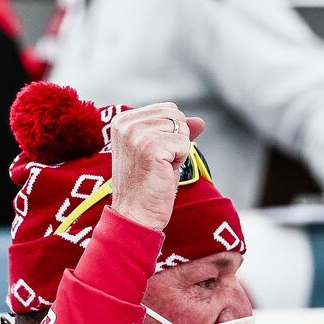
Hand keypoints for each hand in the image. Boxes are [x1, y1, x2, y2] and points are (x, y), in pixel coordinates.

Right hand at [107, 104, 206, 231]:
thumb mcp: (162, 152)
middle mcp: (126, 123)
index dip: (170, 134)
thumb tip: (200, 121)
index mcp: (123, 120)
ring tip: (159, 168)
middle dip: (175, 140)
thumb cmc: (147, 186)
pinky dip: (180, 160)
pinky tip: (162, 172)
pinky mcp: (150, 146)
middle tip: (157, 163)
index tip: (152, 156)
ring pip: (182, 128)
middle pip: (176, 115)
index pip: (167, 109)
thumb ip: (177, 132)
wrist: (135, 214)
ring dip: (177, 151)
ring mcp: (136, 133)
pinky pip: (184, 143)